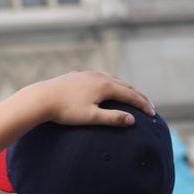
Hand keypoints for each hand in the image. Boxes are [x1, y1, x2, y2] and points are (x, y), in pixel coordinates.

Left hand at [37, 70, 155, 126]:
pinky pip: (101, 77)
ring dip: (125, 88)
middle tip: (149, 106)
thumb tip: (132, 119)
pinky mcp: (77, 76)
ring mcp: (88, 74)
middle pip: (125, 85)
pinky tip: (108, 88)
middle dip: (138, 95)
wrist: (40, 99)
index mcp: (105, 86)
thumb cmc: (65, 111)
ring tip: (132, 96)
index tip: (153, 115)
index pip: (131, 95)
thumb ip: (112, 119)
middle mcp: (99, 76)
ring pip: (113, 79)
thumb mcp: (91, 117)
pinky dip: (112, 84)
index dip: (143, 105)